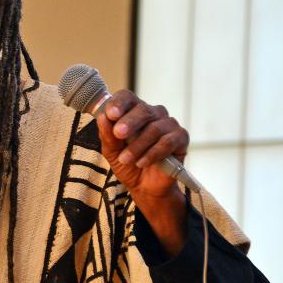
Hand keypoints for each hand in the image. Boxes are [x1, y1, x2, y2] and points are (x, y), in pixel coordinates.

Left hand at [96, 90, 188, 254]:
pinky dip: (153, 153)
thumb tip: (103, 117)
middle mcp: (152, 113)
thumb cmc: (127, 163)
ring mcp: (168, 124)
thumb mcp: (111, 151)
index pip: (127, 97)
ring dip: (138, 145)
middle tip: (119, 134)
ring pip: (154, 128)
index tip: (111, 114)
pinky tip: (142, 162)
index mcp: (133, 111)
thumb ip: (107, 135)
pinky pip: (168, 141)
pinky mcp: (180, 138)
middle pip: (143, 109)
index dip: (119, 103)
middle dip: (129, 122)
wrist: (144, 186)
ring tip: (126, 159)